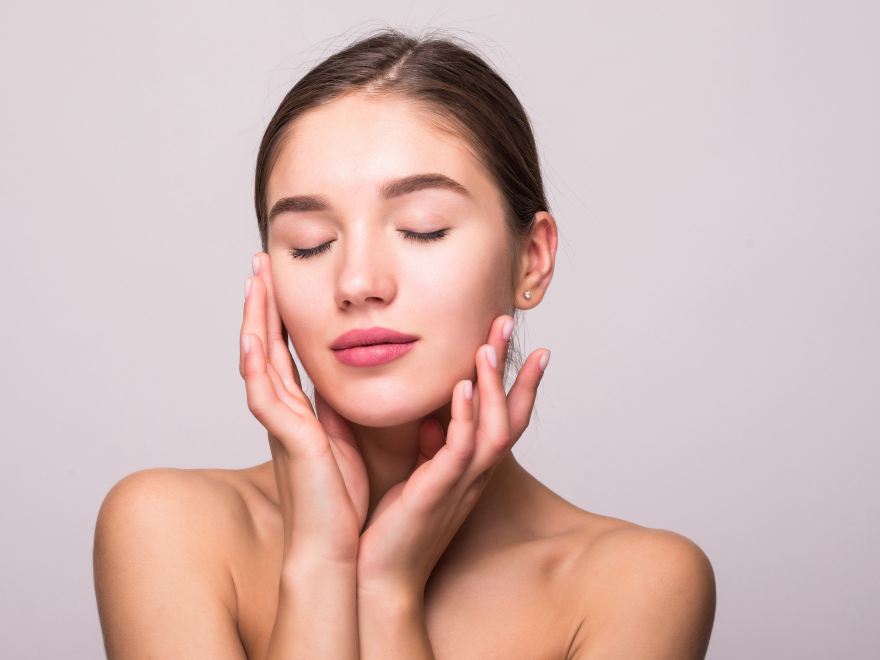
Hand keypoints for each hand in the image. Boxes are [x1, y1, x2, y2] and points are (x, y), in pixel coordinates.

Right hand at [240, 253, 368, 564]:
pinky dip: (257, 365)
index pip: (284, 352)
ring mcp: (280, 425)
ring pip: (259, 360)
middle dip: (262, 303)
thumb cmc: (341, 505)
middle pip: (265, 345)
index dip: (280, 314)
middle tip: (259, 262)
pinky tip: (253, 336)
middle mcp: (283, 414)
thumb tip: (345, 385)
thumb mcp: (344, 442)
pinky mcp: (288, 440)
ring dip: (255, 319)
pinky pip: (264, 396)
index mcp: (298, 413)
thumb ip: (338, 412)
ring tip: (254, 279)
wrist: (333, 552)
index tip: (279, 279)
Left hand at [356, 314, 549, 598]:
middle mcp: (473, 474)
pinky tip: (463, 386)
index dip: (515, 380)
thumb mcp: (416, 479)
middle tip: (509, 322)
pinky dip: (465, 416)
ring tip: (487, 345)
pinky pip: (460, 450)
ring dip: (492, 385)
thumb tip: (429, 419)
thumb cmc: (394, 529)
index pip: (502, 417)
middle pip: (510, 415)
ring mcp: (460, 484)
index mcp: (468, 468)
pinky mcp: (437, 493)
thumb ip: (427, 448)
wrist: (378, 577)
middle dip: (513, 368)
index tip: (521, 342)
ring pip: (493, 428)